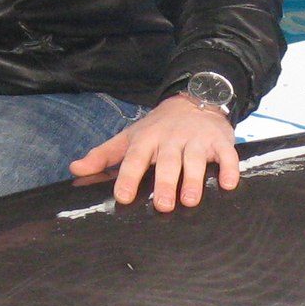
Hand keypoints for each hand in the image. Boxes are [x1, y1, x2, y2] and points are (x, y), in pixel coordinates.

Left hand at [70, 95, 239, 211]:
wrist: (194, 99)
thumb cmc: (157, 127)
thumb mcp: (128, 137)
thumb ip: (103, 155)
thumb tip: (75, 169)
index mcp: (147, 139)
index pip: (135, 158)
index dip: (129, 177)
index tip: (123, 197)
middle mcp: (172, 139)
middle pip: (168, 162)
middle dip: (165, 182)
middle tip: (162, 205)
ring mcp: (197, 140)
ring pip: (195, 160)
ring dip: (194, 180)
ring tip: (190, 201)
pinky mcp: (220, 141)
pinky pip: (227, 155)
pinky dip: (230, 168)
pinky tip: (229, 185)